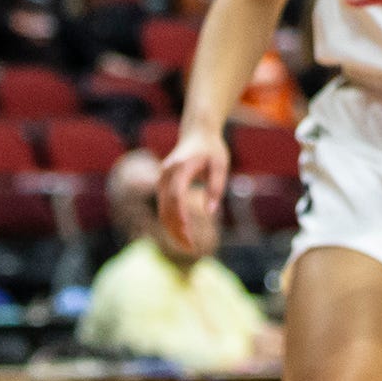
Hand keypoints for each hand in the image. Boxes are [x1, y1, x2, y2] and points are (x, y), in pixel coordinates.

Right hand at [158, 127, 231, 256]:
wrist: (197, 132)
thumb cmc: (211, 148)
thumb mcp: (220, 164)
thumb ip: (216, 187)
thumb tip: (210, 212)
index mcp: (180, 167)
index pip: (177, 197)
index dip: (181, 218)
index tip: (189, 235)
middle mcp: (166, 173)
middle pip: (167, 207)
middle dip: (177, 229)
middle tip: (190, 248)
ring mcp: (161, 179)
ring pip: (162, 210)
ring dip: (172, 229)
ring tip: (187, 246)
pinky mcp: (162, 184)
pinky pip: (163, 207)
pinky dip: (170, 222)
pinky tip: (181, 234)